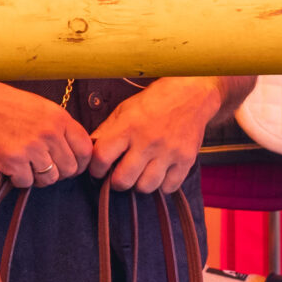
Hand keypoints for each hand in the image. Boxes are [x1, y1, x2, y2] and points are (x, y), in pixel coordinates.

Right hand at [0, 82, 90, 189]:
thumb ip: (60, 128)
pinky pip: (26, 183)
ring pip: (50, 179)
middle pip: (69, 169)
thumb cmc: (6, 105)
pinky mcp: (13, 161)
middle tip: (42, 166)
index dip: (80, 163)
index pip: (85, 150)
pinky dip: (18, 179)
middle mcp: (49, 133)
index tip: (71, 166)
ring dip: (38, 177)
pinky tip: (11, 166)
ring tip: (26, 165)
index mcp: (60, 118)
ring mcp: (32, 148)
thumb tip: (76, 152)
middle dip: (57, 172)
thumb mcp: (41, 107)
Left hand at [85, 77, 225, 193]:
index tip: (99, 169)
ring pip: (145, 187)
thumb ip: (107, 131)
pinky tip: (159, 173)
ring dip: (139, 184)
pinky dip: (161, 185)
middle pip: (123, 180)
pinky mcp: (186, 160)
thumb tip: (90, 152)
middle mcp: (148, 141)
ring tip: (140, 174)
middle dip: (116, 182)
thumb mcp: (125, 110)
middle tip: (119, 175)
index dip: (95, 169)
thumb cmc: (154, 101)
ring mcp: (169, 152)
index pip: (101, 158)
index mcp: (128, 127)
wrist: (191, 94)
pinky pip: (168, 187)